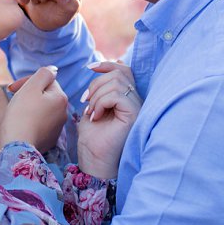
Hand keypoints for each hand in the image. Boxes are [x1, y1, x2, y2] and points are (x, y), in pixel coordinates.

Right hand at [0, 66, 67, 152]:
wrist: (17, 145)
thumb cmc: (21, 114)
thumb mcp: (32, 87)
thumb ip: (44, 73)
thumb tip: (53, 70)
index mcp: (61, 98)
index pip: (46, 80)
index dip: (27, 81)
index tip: (12, 88)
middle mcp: (63, 112)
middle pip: (45, 94)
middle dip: (29, 93)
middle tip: (13, 97)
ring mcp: (57, 127)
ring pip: (42, 108)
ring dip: (30, 106)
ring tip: (17, 112)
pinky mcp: (49, 139)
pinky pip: (40, 122)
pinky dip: (31, 120)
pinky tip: (21, 124)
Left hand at [76, 61, 140, 179]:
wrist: (94, 160)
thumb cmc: (93, 138)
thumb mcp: (94, 106)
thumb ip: (102, 88)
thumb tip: (108, 64)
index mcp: (127, 98)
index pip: (124, 70)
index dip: (107, 65)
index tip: (89, 68)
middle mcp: (136, 101)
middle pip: (119, 74)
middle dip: (96, 84)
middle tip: (86, 102)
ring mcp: (137, 107)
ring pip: (117, 83)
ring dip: (97, 96)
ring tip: (91, 113)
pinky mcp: (134, 115)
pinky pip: (117, 95)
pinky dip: (101, 102)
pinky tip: (96, 117)